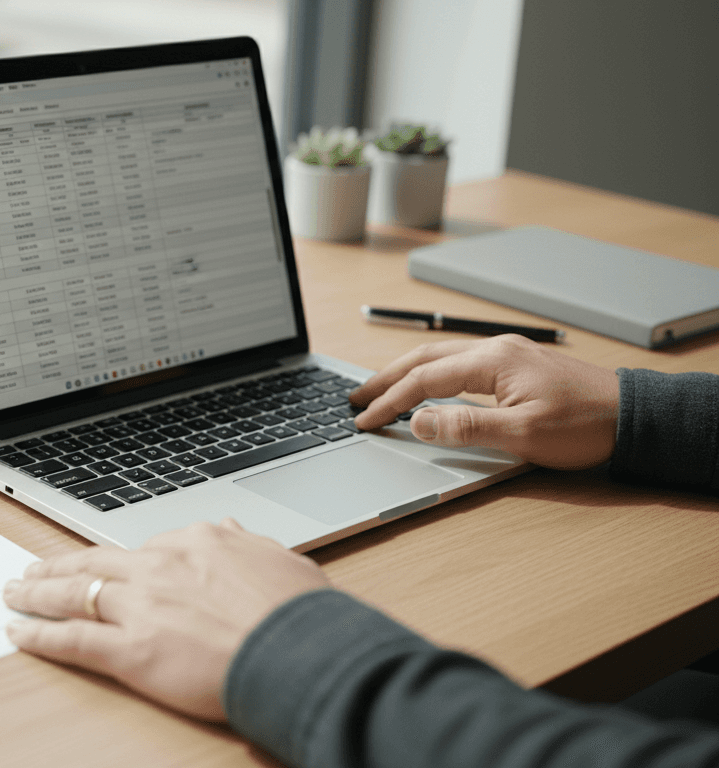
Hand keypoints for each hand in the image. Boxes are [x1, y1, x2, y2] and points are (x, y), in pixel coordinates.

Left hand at [2, 519, 330, 720]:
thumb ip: (249, 546)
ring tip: (15, 592)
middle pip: (95, 562)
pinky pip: (73, 639)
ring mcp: (141, 606)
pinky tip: (20, 633)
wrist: (303, 652)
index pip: (146, 548)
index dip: (120, 561)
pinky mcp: (130, 650)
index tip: (106, 565)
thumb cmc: (302, 615)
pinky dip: (40, 635)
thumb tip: (232, 530)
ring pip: (73, 592)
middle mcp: (161, 566)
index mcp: (198, 543)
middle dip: (59, 565)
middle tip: (34, 568)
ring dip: (37, 592)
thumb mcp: (282, 561)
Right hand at [350, 334, 618, 468]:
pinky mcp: (517, 366)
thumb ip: (465, 427)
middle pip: (424, 358)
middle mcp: (496, 349)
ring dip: (405, 373)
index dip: (389, 401)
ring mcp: (507, 355)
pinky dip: (430, 374)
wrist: (635, 418)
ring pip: (440, 357)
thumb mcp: (523, 436)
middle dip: (384, 378)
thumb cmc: (586, 427)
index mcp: (493, 361)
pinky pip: (459, 363)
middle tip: (354, 399)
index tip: (364, 420)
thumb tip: (419, 422)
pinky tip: (424, 388)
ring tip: (378, 391)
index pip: (424, 379)